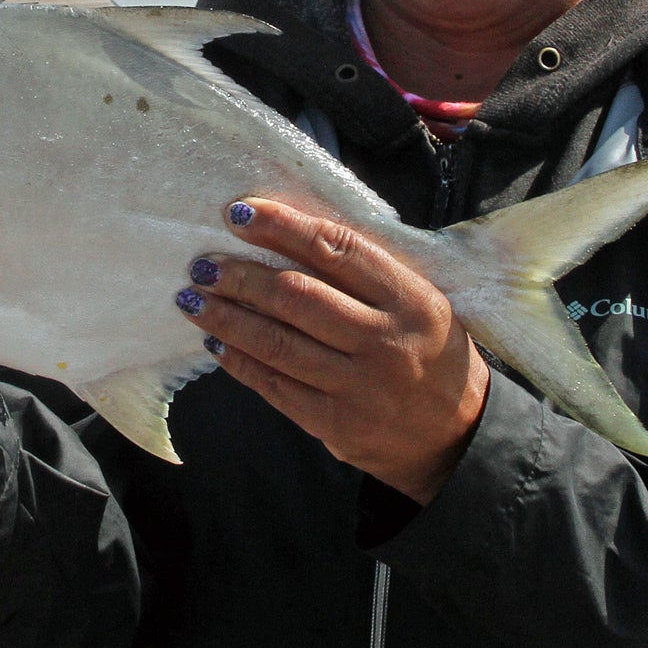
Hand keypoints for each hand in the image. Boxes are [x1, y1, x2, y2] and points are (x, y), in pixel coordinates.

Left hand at [182, 197, 488, 503]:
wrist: (455, 434)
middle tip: (203, 264)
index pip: (338, 250)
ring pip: (278, 345)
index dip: (284, 227)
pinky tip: (216, 344)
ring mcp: (360, 387)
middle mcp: (386, 342)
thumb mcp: (418, 302)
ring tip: (193, 299)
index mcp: (411, 300)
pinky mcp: (337, 425)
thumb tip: (288, 232)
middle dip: (242, 277)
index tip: (240, 213)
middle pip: (298, 298)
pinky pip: (276, 388)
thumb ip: (366, 273)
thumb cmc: (426, 351)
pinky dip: (240, 363)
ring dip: (228, 319)